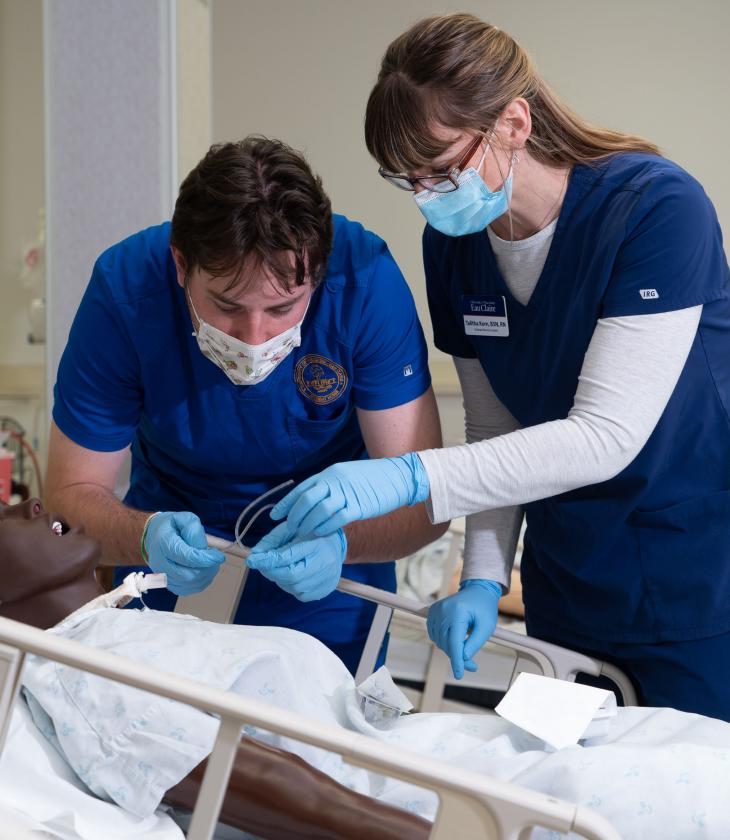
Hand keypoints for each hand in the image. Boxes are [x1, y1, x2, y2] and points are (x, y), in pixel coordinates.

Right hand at [143, 511, 224, 595]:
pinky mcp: (168, 584)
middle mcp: (160, 562)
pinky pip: (187, 589)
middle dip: (207, 568)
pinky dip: (199, 582)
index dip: (206, 559)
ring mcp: (163, 575)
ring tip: (210, 563)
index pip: (186, 557)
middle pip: (188, 575)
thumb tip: (201, 547)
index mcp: (163, 543)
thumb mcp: (183, 519)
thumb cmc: (171, 527)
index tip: (219, 556)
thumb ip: (193, 530)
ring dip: (205, 575)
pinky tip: (204, 571)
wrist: (155, 536)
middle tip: (214, 558)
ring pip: (189, 584)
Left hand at [247, 523, 346, 601]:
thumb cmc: (310, 535)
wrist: (336, 545)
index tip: (251, 560)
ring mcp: (326, 579)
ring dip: (280, 579)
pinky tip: (294, 575)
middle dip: (271, 572)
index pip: (287, 557)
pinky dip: (291, 586)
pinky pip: (300, 594)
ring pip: (293, 586)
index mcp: (315, 544)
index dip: (267, 560)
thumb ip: (273, 540)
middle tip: (262, 565)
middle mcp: (323, 564)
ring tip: (282, 567)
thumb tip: (255, 555)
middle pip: (290, 575)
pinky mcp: (324, 590)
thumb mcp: (292, 529)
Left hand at [269, 453, 429, 538]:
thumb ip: (329, 486)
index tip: (275, 516)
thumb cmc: (372, 479)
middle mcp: (335, 481)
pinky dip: (325, 528)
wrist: (398, 476)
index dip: (286, 504)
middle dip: (295, 517)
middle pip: (306, 501)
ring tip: (304, 534)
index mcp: (330, 473)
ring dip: (308, 525)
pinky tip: (321, 533)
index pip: (302, 489)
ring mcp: (347, 493)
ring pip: (318, 511)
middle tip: (290, 529)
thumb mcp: (346, 475)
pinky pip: (336, 519)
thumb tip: (311, 501)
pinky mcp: (359, 506)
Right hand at [426, 580, 501, 679]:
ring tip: (465, 648)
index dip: (457, 661)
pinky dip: (444, 641)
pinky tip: (455, 638)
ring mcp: (435, 611)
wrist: (477, 590)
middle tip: (472, 665)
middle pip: (447, 644)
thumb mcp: (486, 627)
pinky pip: (434, 635)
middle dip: (458, 657)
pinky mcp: (432, 612)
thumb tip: (463, 658)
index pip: (455, 642)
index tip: (459, 675)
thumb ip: (475, 643)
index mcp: (458, 612)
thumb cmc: (484, 608)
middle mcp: (443, 611)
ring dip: (451, 649)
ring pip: (440, 642)